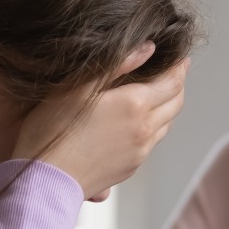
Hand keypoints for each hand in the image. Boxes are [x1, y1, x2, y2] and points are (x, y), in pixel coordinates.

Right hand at [12, 42, 188, 199]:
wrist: (47, 180)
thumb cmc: (53, 130)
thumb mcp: (78, 87)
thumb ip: (116, 64)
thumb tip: (148, 48)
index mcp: (135, 104)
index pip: (172, 82)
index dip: (179, 67)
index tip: (181, 58)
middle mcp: (144, 129)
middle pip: (176, 103)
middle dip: (177, 85)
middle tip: (175, 72)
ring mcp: (140, 151)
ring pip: (166, 124)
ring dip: (167, 107)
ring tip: (158, 94)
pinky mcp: (131, 167)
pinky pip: (151, 143)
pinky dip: (153, 127)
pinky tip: (138, 122)